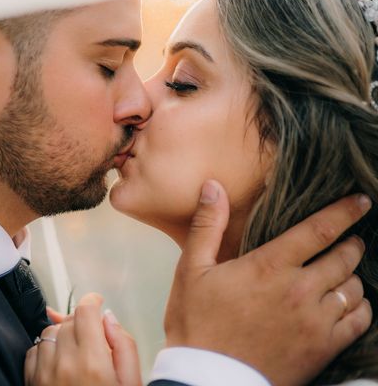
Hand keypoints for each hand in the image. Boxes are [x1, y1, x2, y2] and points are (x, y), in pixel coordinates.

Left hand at [25, 293, 140, 385]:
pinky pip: (33, 351)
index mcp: (92, 363)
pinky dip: (46, 350)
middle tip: (94, 335)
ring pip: (49, 333)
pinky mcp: (31, 384)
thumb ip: (124, 347)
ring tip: (78, 352)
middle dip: (82, 322)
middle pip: (69, 320)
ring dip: (63, 335)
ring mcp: (43, 375)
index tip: (97, 302)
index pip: (85, 311)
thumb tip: (110, 319)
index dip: (93, 301)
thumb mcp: (131, 385)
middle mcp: (64, 365)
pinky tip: (61, 363)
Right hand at [164, 180, 371, 385]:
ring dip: (353, 275)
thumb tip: (213, 186)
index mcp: (269, 266)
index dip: (344, 212)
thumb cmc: (197, 322)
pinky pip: (359, 320)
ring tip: (345, 271)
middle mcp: (300, 290)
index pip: (319, 230)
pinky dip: (360, 307)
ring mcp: (315, 321)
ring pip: (354, 288)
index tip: (361, 201)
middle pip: (344, 257)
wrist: (207, 378)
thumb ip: (207, 225)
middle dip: (352, 243)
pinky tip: (349, 303)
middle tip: (352, 238)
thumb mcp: (191, 269)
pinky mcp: (323, 348)